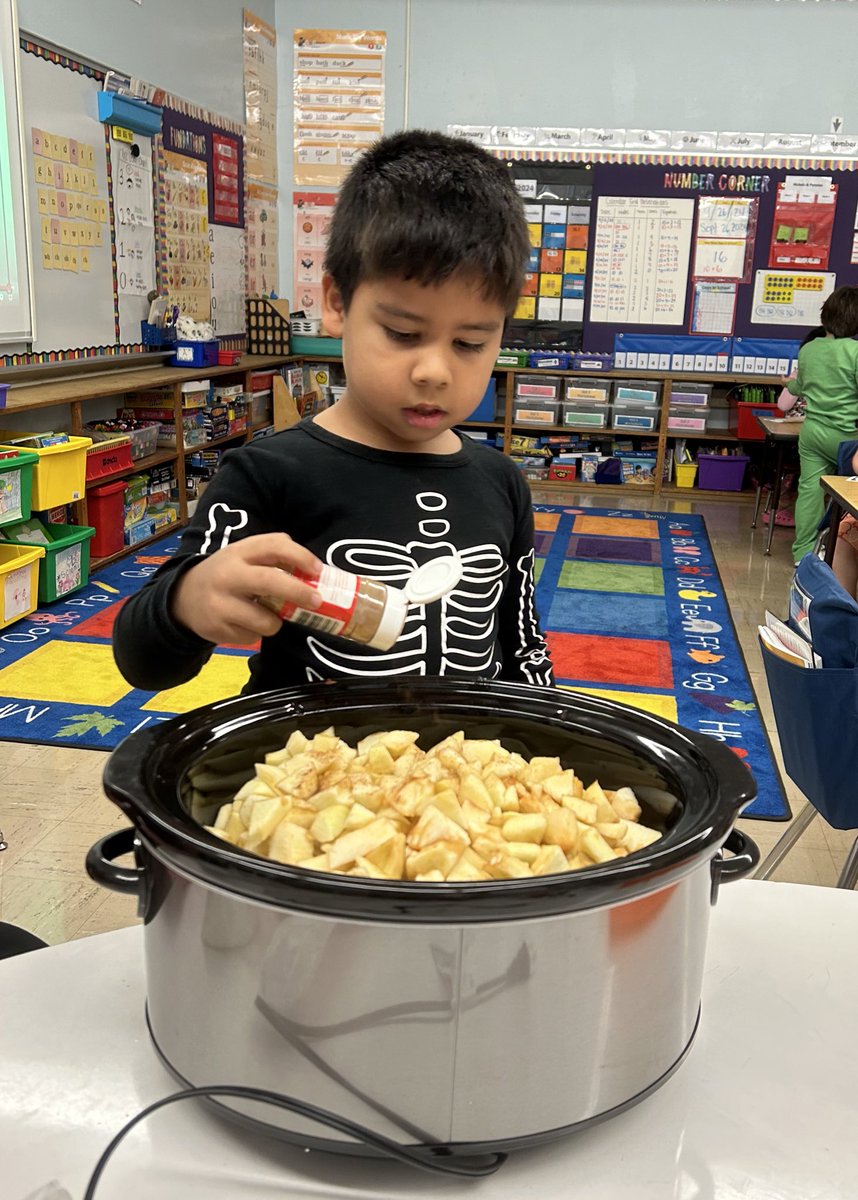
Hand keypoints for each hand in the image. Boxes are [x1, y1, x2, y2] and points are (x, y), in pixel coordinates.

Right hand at [172, 533, 323, 644]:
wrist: (183, 598)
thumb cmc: (227, 574)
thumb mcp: (243, 556)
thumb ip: (273, 556)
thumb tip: (312, 571)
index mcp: (239, 552)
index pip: (273, 545)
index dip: (299, 556)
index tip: (317, 569)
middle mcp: (228, 575)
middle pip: (269, 581)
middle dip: (298, 592)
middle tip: (317, 601)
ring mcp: (220, 604)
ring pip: (266, 619)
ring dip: (277, 622)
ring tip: (268, 615)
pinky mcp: (217, 628)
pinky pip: (252, 637)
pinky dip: (256, 632)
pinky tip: (244, 623)